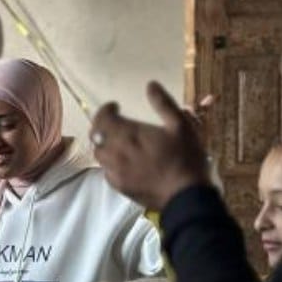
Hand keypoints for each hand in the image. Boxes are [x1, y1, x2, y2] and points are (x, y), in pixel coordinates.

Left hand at [91, 82, 211, 211]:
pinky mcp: (119, 187)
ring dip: (105, 144)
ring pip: (99, 154)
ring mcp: (115, 172)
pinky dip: (111, 162)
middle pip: (96, 136)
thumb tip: (151, 84)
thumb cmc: (185, 158)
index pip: (101, 118)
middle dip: (103, 126)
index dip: (105, 110)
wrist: (186, 196)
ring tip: (120, 141)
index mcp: (127, 134)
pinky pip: (106, 171)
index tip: (116, 106)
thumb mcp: (181, 125)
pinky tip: (124, 161)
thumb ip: (163, 103)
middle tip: (116, 123)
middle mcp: (115, 153)